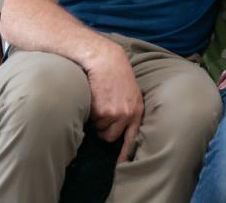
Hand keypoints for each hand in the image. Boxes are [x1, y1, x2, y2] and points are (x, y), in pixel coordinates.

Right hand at [84, 41, 143, 162]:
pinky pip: (90, 121)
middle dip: (103, 128)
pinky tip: (93, 96)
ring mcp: (115, 114)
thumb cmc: (115, 73)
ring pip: (99, 130)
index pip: (133, 137)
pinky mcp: (102, 111)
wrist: (104, 59)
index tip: (121, 166)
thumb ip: (127, 108)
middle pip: (110, 137)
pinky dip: (89, 112)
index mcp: (137, 109)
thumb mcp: (129, 90)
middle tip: (101, 110)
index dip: (126, 153)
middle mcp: (128, 114)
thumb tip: (120, 127)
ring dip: (95, 119)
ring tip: (98, 100)